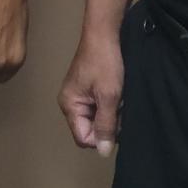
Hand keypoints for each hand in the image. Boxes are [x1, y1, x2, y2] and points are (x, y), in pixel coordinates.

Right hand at [58, 33, 123, 152]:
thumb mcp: (109, 97)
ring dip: (110, 113)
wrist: (104, 34)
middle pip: (90, 129)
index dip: (102, 136)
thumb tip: (103, 152)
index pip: (83, 138)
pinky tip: (116, 93)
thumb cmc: (105, 63)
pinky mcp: (87, 89)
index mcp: (69, 105)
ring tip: (118, 97)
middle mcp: (70, 103)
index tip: (116, 121)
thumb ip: (106, 126)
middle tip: (118, 106)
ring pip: (96, 119)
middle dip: (107, 123)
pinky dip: (109, 104)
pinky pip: (98, 108)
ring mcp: (78, 95)